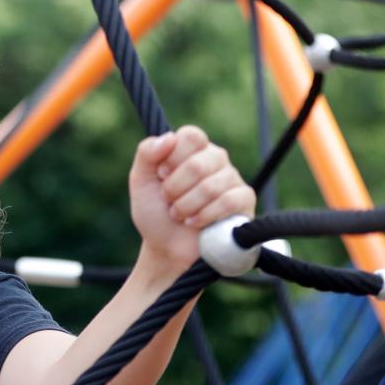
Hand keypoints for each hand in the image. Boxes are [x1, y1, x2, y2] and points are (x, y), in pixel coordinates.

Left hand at [129, 125, 255, 273]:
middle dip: (175, 188)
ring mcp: (232, 178)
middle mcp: (214, 158)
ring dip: (186, 206)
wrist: (166, 247)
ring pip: (212, 185)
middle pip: (200, 162)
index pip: (191, 136)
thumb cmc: (154, 212)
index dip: (172, 159)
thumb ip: (147, 153)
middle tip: (168, 200)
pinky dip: (205, 216)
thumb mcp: (140, 181)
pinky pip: (229, 201)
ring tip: (179, 214)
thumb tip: (169, 138)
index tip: (161, 176)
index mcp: (191, 149)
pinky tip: (195, 223)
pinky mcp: (244, 200)